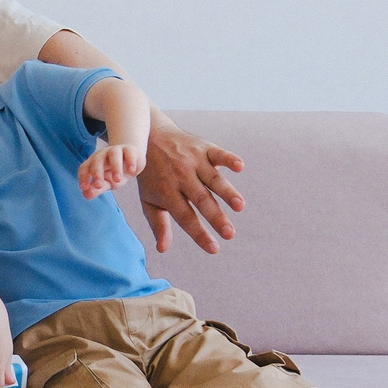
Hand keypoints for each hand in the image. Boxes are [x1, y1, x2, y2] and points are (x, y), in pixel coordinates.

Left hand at [78, 138, 145, 200]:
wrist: (132, 160)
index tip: (84, 188)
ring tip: (117, 179)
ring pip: (114, 155)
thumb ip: (97, 189)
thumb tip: (86, 195)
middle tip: (99, 186)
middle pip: (97, 161)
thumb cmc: (114, 173)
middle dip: (97, 173)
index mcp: (93, 163)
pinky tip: (131, 171)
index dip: (83, 177)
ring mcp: (116, 151)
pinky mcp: (130, 150)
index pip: (84, 168)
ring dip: (115, 167)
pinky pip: (129, 153)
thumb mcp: (107, 183)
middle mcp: (102, 155)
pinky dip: (130, 161)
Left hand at [136, 122, 244, 254]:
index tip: (214, 249)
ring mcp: (192, 161)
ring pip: (212, 178)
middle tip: (230, 234)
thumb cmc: (151, 175)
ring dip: (227, 192)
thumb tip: (163, 249)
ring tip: (239, 206)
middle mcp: (180, 176)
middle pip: (201, 199)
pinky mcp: (203, 147)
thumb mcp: (148, 200)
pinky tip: (240, 166)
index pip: (185, 217)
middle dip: (216, 217)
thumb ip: (158, 224)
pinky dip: (229, 158)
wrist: (148, 138)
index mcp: (167, 192)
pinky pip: (218, 153)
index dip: (199, 234)